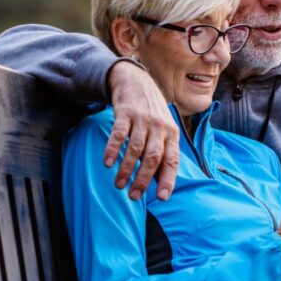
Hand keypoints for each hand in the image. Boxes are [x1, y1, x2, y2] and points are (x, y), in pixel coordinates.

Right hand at [105, 61, 180, 200]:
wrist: (137, 83)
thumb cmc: (153, 114)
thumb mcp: (164, 130)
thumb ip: (163, 153)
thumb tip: (162, 184)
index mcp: (172, 134)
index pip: (172, 160)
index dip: (168, 179)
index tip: (163, 198)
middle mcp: (160, 127)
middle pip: (153, 157)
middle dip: (144, 179)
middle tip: (134, 196)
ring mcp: (143, 119)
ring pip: (136, 148)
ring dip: (126, 169)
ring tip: (119, 185)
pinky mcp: (125, 113)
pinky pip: (119, 134)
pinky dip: (113, 149)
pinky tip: (108, 163)